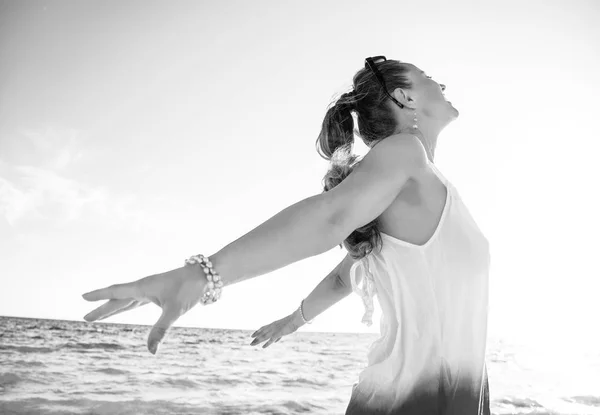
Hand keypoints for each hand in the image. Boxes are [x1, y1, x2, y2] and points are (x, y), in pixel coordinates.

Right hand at [82, 265, 206, 354]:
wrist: (205, 275)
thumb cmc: (189, 289)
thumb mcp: (174, 311)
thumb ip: (160, 330)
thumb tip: (151, 351)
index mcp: (142, 287)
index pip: (115, 293)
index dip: (99, 296)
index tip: (83, 297)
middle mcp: (144, 286)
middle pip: (117, 299)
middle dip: (102, 309)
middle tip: (85, 317)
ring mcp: (151, 288)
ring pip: (126, 299)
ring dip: (113, 307)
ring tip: (98, 315)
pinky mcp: (158, 291)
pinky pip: (137, 299)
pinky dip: (127, 304)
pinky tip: (125, 306)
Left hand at [250, 311, 301, 347]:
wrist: (295, 319)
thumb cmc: (292, 322)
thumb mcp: (283, 328)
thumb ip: (278, 335)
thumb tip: (275, 341)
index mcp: (273, 324)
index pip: (263, 328)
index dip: (257, 332)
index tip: (252, 335)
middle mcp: (272, 327)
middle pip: (262, 333)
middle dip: (255, 338)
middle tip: (250, 342)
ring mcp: (274, 330)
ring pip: (264, 336)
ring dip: (258, 341)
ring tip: (252, 344)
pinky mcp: (278, 333)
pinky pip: (271, 339)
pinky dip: (267, 343)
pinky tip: (263, 347)